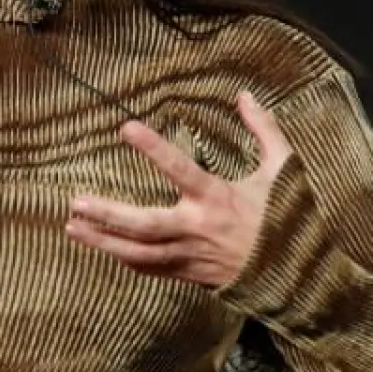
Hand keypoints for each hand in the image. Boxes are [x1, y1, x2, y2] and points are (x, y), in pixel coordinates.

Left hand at [65, 92, 291, 287]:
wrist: (301, 275)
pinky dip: (124, 258)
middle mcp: (198, 229)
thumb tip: (244, 95)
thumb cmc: (291, 218)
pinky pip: (150, 268)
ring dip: (103, 241)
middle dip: (108, 214)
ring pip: (139, 253)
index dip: (153, 148)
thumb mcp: (284, 169)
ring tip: (71, 226)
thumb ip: (263, 130)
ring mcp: (191, 255)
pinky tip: (102, 246)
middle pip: (144, 225)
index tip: (126, 127)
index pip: (180, 169)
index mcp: (218, 199)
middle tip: (75, 202)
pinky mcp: (190, 274)